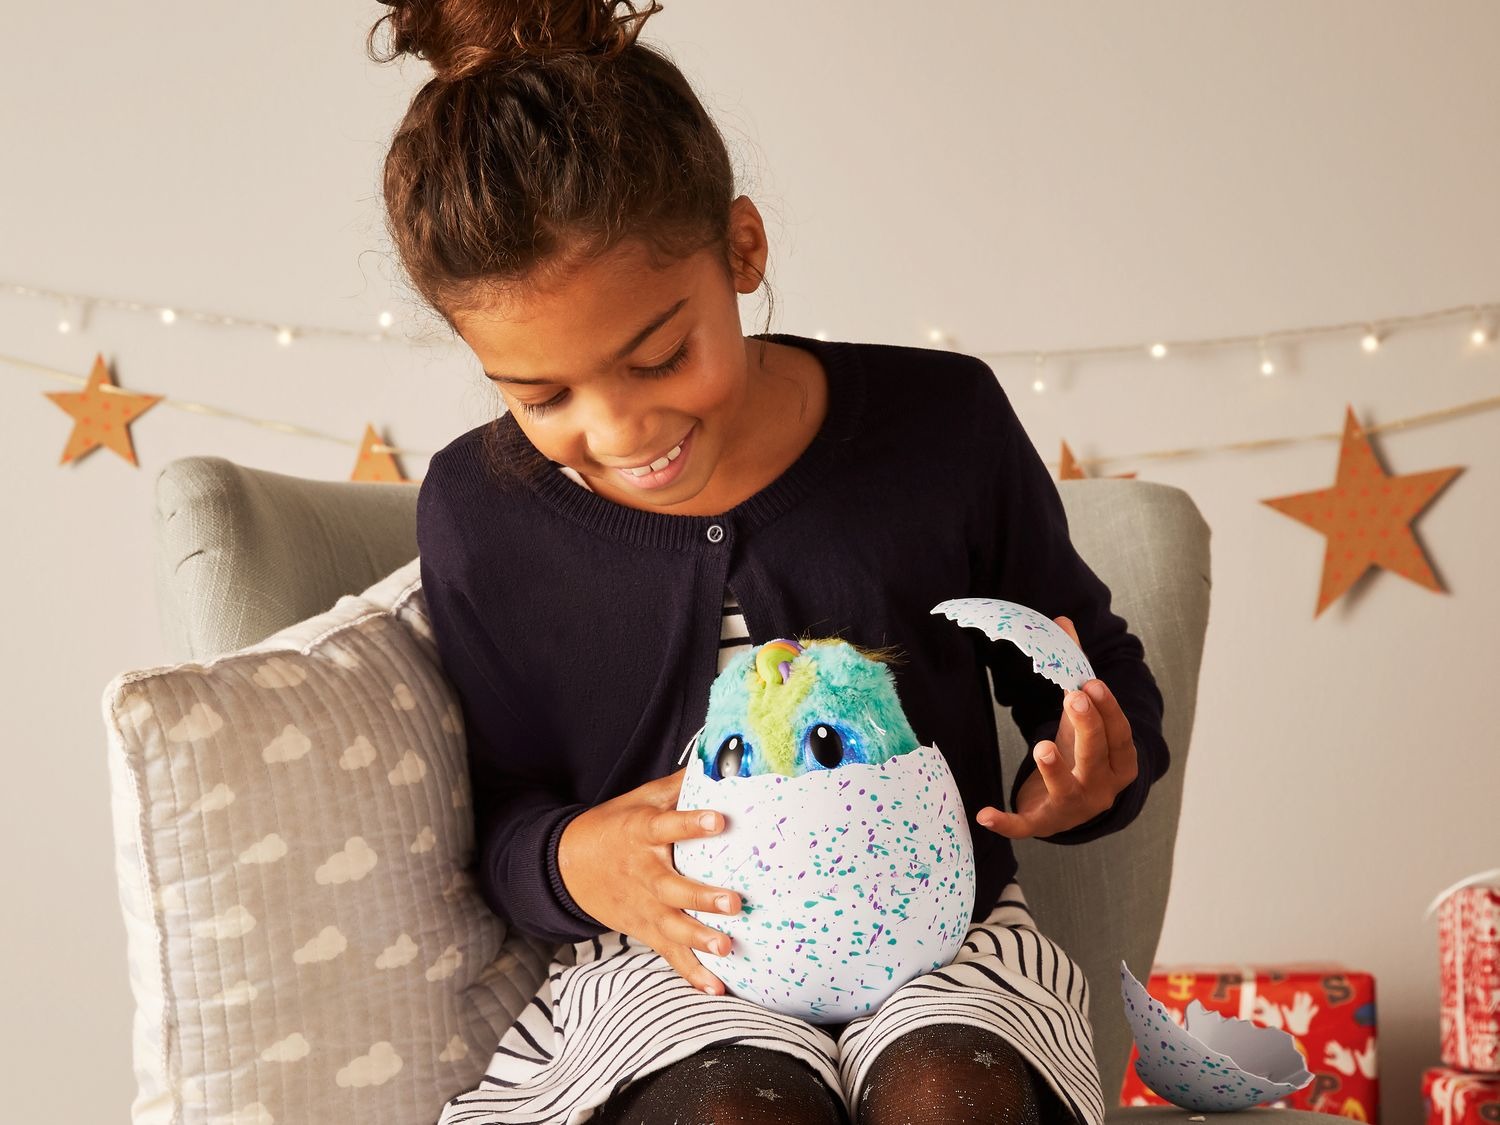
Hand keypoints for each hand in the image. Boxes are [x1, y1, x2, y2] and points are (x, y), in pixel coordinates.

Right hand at [558, 766, 740, 995]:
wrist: (568, 867)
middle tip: (734, 902)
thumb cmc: (615, 826)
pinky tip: (717, 987)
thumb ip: (678, 785)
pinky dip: (692, 973)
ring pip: (673, 926)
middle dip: (703, 896)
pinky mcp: (645, 930)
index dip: (692, 823)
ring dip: (700, 938)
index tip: (719, 819)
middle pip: (675, 887)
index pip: (669, 825)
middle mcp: (644, 873)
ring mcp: (644, 907)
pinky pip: (670, 954)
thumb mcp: (640, 799)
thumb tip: (718, 758)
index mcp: (642, 834)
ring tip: (726, 946)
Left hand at [975, 615, 1138, 839]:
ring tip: (1042, 747)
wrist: (1075, 808)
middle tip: (1073, 699)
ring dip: (1055, 770)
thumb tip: (1062, 620)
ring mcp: (1074, 808)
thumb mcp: (1081, 716)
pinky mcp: (1044, 823)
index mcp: (1120, 762)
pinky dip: (1006, 822)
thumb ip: (1073, 671)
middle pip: (1097, 758)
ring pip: (1067, 789)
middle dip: (1087, 728)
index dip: (1108, 710)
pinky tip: (983, 814)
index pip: (1119, 735)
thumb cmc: (1080, 751)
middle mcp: (1102, 788)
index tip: (1092, 684)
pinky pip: (1025, 826)